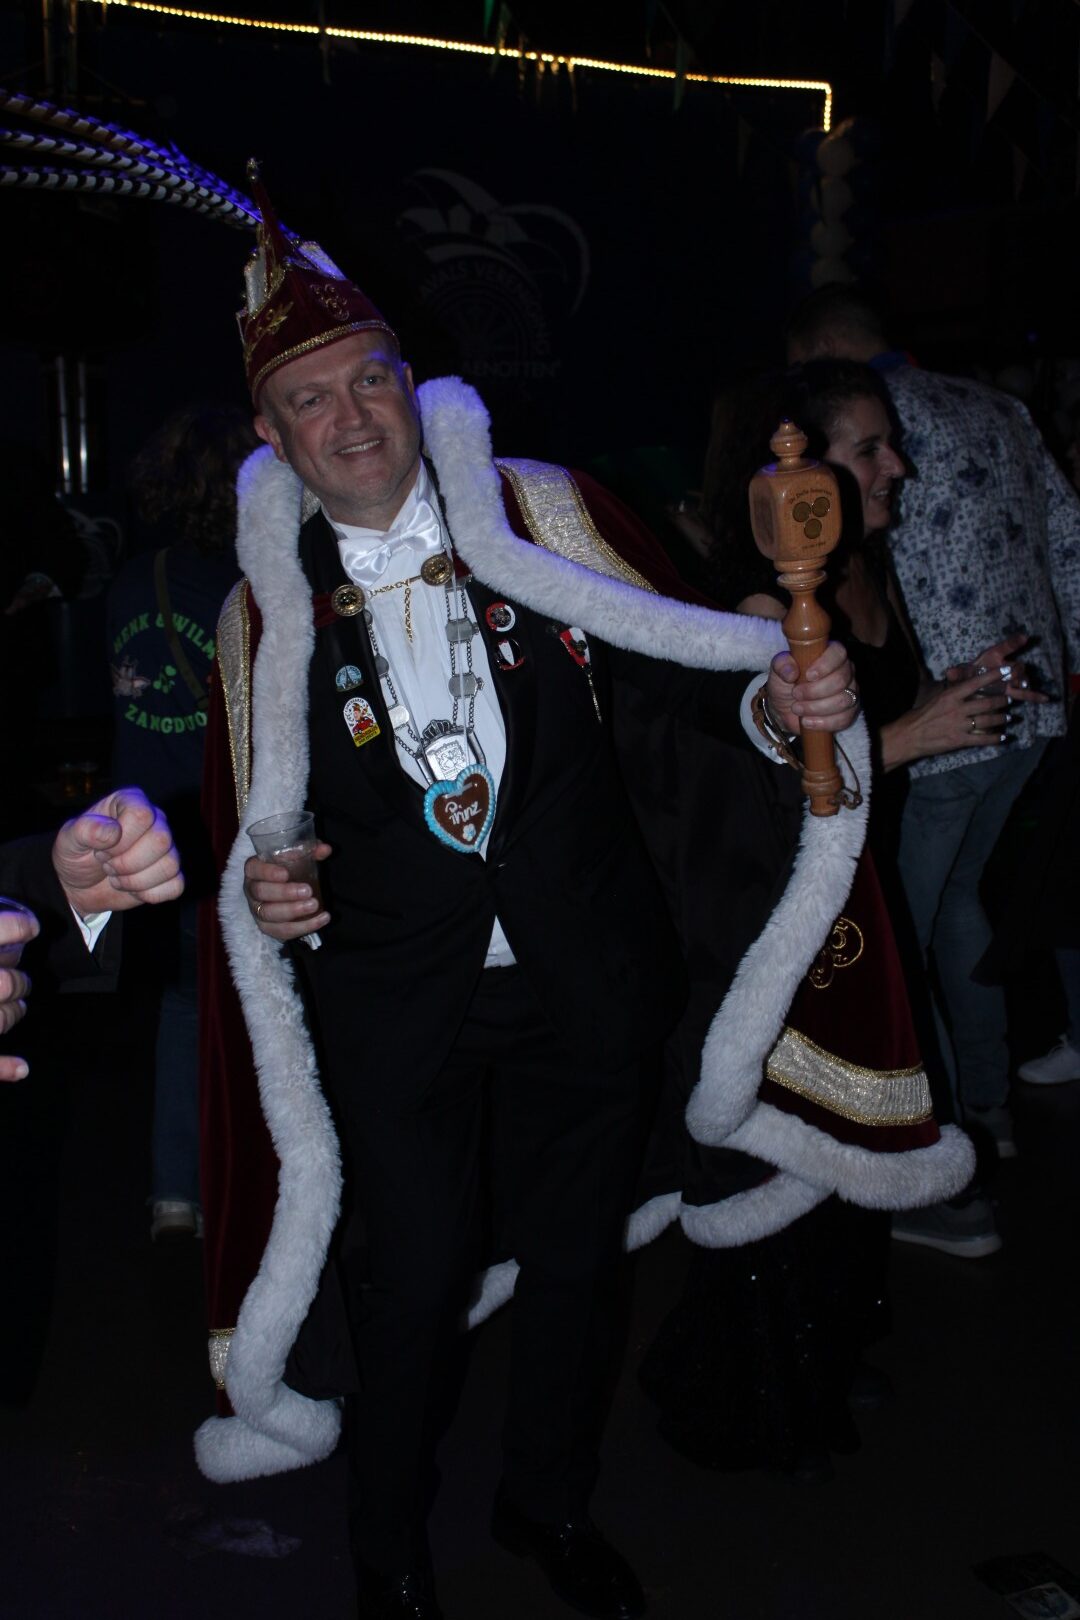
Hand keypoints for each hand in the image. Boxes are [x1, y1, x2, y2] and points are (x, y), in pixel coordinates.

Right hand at [0, 902, 38, 1080]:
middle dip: (17, 980)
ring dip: (12, 1012)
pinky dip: (4, 1067)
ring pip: (1, 1016)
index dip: (16, 928)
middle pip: (6, 982)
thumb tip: (13, 914)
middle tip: (17, 977)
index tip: (32, 925)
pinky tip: (22, 1068)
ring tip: (12, 1004)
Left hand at [52, 788, 184, 917]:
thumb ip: (84, 830)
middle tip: (108, 865)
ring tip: (118, 876)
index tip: (102, 849)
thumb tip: (112, 832)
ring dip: (135, 881)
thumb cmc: (76, 856)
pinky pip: (176, 886)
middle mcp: (155, 821)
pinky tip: (134, 889)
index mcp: (130, 802)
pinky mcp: (170, 874)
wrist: (80, 886)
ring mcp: (166, 848)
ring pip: (170, 865)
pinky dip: (150, 894)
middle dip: (127, 863)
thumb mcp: (68, 840)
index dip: (121, 839)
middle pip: (161, 840)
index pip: (142, 815)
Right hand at [244, 843, 331, 941]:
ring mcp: (258, 911)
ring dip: (293, 911)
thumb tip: (325, 849)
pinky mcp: (268, 928)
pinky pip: (282, 931)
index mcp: (255, 870)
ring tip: (314, 905)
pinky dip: (303, 927)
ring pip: (269, 914)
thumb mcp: (297, 858)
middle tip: (308, 891)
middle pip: (261, 893)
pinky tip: (321, 919)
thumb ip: (310, 851)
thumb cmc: (288, 871)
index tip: (286, 873)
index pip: (253, 869)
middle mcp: (252, 891)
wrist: (287, 895)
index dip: (267, 872)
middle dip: (285, 893)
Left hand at [765, 642, 858, 734]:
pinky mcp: (849, 713)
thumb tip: (791, 671)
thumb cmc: (785, 684)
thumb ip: (781, 665)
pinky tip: (807, 721)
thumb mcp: (778, 672)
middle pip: (840, 680)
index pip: (838, 653)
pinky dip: (822, 723)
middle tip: (796, 694)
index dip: (825, 665)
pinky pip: (844, 719)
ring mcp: (850, 692)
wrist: (785, 709)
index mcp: (830, 654)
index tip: (808, 675)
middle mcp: (845, 671)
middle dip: (815, 691)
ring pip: (843, 700)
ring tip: (797, 708)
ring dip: (816, 708)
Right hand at [884, 673, 1011, 768]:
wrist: (908, 736)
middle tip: (1009, 700)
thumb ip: (950, 692)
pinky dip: (995, 738)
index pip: (976, 683)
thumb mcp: (934, 697)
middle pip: (987, 703)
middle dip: (1002, 701)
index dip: (993, 676)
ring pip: (988, 720)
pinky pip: (982, 739)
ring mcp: (960, 725)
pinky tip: (1002, 738)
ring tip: (1008, 718)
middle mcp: (958, 709)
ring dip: (1002, 719)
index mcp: (951, 695)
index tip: (1006, 671)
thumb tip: (960, 682)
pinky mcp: (959, 740)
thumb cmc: (920, 715)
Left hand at [946, 632, 1047, 706]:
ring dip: (1024, 682)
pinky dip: (1035, 696)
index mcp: (992, 658)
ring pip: (1023, 678)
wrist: (969, 687)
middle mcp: (1004, 666)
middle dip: (1016, 670)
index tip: (1024, 637)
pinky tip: (1046, 699)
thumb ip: (956, 674)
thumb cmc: (966, 677)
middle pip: (1016, 666)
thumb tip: (949, 672)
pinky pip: (1026, 693)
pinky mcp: (1013, 691)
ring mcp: (1010, 679)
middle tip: (1013, 676)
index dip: (1014, 642)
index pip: (1004, 648)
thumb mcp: (960, 675)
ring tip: (1023, 686)